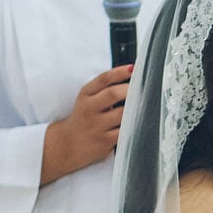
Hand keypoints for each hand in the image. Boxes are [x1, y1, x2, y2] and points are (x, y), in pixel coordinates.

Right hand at [42, 66, 132, 182]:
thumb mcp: (87, 99)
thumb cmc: (84, 118)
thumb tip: (132, 76)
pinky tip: (138, 121)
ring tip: (144, 105)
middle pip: (113, 94)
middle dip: (130, 89)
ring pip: (122, 114)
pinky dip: (133, 125)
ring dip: (135, 108)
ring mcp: (97, 126)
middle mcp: (90, 109)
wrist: (67, 144)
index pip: (104, 79)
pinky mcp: (105, 141)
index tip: (133, 68)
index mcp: (86, 94)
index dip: (120, 72)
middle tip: (142, 89)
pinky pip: (124, 131)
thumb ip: (105, 88)